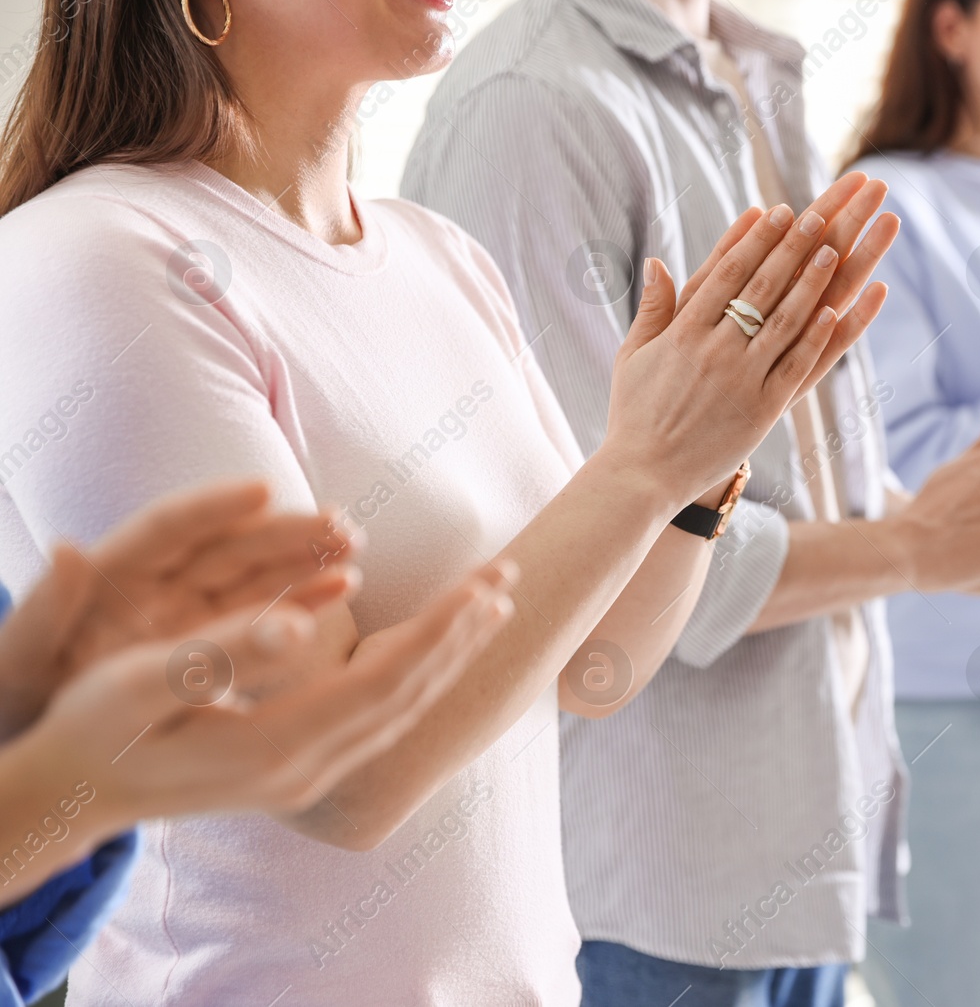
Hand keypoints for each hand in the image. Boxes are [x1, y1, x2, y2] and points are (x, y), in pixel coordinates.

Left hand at [0, 482, 358, 741]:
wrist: (41, 749)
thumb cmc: (20, 696)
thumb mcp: (20, 660)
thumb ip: (44, 611)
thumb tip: (68, 550)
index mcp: (113, 575)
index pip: (169, 528)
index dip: (214, 506)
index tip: (264, 489)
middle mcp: (160, 582)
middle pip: (229, 543)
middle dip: (285, 529)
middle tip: (339, 523)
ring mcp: (191, 610)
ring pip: (256, 571)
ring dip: (305, 554)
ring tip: (354, 544)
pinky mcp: (213, 640)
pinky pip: (266, 610)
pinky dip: (303, 596)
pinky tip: (344, 584)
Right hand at [15, 559, 515, 858]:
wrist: (72, 797)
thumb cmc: (96, 731)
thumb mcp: (139, 685)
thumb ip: (217, 655)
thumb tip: (297, 623)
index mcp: (279, 747)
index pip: (385, 683)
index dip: (438, 633)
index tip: (484, 587)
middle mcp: (308, 769)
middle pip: (408, 695)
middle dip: (462, 635)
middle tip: (510, 578)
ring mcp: (308, 776)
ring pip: (400, 710)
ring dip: (449, 655)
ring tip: (490, 607)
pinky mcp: (299, 770)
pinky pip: (380, 718)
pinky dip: (417, 676)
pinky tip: (432, 649)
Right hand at [597, 173, 899, 506]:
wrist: (642, 474)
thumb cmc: (635, 414)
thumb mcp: (633, 355)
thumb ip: (653, 308)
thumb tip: (657, 262)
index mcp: (682, 332)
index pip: (724, 274)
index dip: (752, 240)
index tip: (774, 210)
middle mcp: (712, 350)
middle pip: (759, 287)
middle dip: (790, 247)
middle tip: (817, 214)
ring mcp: (740, 379)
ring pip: (782, 320)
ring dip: (810, 282)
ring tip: (833, 249)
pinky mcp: (761, 410)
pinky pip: (794, 366)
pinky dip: (816, 336)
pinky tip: (835, 309)